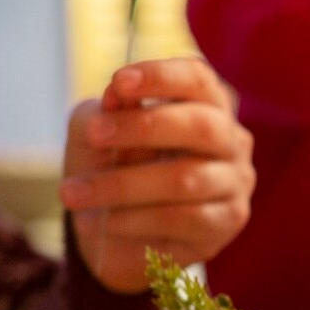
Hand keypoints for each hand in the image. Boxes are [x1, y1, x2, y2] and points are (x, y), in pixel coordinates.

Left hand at [60, 57, 255, 291]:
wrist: (115, 232)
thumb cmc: (112, 167)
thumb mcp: (97, 131)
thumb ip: (107, 112)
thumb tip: (116, 96)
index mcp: (206, 104)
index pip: (197, 79)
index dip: (162, 77)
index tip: (119, 81)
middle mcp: (231, 139)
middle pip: (201, 125)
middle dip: (143, 127)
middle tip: (94, 134)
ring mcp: (235, 182)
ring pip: (186, 180)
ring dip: (122, 185)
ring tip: (74, 194)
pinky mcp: (227, 221)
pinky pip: (182, 219)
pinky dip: (134, 220)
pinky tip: (102, 223)